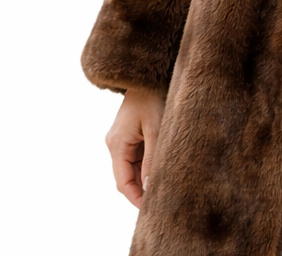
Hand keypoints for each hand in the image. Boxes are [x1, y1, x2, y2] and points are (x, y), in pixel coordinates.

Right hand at [105, 85, 164, 208]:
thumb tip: (151, 186)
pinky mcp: (131, 133)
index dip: (136, 197)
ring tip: (166, 185)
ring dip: (146, 176)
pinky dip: (148, 164)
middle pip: (127, 176)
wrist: (150, 72)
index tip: (151, 208)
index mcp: (117, 144)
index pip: (123, 182)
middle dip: (142, 189)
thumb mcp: (157, 128)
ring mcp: (122, 138)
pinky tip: (163, 167)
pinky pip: (138, 155)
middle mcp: (115, 143)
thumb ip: (153, 158)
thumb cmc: (153, 96)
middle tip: (163, 199)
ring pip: (133, 167)